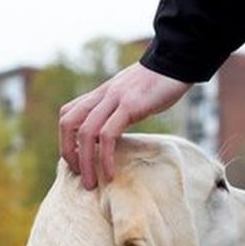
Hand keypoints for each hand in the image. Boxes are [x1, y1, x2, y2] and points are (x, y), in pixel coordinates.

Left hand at [59, 63, 190, 188]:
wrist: (178, 62)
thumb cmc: (160, 84)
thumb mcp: (131, 95)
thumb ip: (117, 109)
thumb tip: (112, 132)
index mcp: (100, 94)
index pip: (68, 115)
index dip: (66, 139)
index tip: (77, 160)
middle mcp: (102, 95)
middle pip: (67, 123)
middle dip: (67, 152)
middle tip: (78, 175)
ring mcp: (114, 99)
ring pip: (85, 132)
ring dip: (84, 162)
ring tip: (90, 183)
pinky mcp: (129, 106)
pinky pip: (108, 135)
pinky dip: (104, 157)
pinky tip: (110, 173)